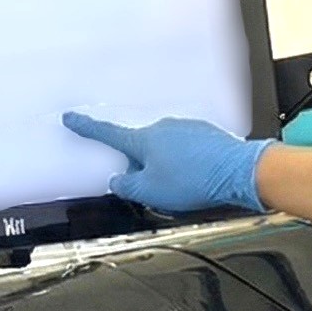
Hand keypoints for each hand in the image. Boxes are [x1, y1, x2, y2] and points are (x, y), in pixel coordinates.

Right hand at [62, 112, 274, 213]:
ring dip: (168, 168)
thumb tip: (118, 180)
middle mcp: (163, 129)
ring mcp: (185, 128)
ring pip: (164, 151)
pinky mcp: (204, 134)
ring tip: (185, 186)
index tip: (72, 118)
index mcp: (144, 141)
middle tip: (157, 188)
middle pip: (140, 149)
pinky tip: (198, 178)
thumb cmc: (195, 180)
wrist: (239, 171)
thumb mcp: (151, 192)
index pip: (108, 133)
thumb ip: (127, 186)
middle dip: (143, 168)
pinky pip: (186, 150)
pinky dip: (187, 164)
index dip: (87, 128)